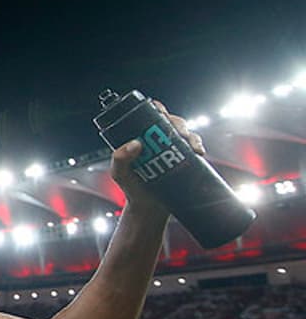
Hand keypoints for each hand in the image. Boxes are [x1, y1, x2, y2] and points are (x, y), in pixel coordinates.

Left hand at [109, 100, 203, 214]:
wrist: (149, 209)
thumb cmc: (131, 188)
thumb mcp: (120, 174)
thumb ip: (120, 159)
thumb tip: (135, 144)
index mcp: (141, 137)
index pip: (149, 115)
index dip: (157, 110)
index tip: (162, 115)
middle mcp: (158, 140)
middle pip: (171, 121)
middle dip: (177, 123)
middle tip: (179, 133)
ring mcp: (173, 149)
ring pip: (185, 132)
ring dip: (190, 135)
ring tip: (190, 146)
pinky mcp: (184, 159)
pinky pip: (194, 147)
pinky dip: (198, 146)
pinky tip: (199, 152)